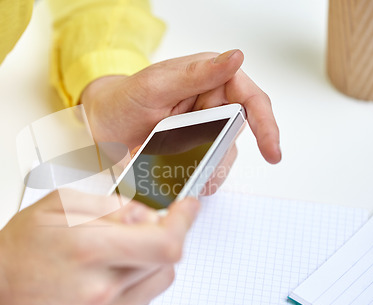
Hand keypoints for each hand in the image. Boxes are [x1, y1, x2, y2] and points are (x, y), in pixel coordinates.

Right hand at [0, 190, 199, 304]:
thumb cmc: (19, 249)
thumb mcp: (59, 206)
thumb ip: (110, 204)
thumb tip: (147, 214)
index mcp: (88, 249)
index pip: (164, 243)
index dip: (184, 222)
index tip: (187, 209)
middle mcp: (99, 290)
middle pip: (166, 262)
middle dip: (159, 237)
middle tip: (136, 228)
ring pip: (157, 283)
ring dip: (148, 262)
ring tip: (114, 253)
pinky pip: (141, 303)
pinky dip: (135, 284)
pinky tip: (105, 276)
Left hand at [81, 50, 280, 164]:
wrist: (101, 125)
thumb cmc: (123, 99)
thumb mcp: (155, 86)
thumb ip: (196, 75)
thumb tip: (235, 57)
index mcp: (209, 76)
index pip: (249, 99)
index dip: (265, 124)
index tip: (271, 150)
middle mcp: (211, 100)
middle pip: (238, 133)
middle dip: (223, 153)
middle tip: (205, 169)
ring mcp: (202, 125)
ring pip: (224, 152)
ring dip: (209, 167)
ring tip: (187, 175)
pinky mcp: (192, 145)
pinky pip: (207, 163)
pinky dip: (198, 174)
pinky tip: (185, 178)